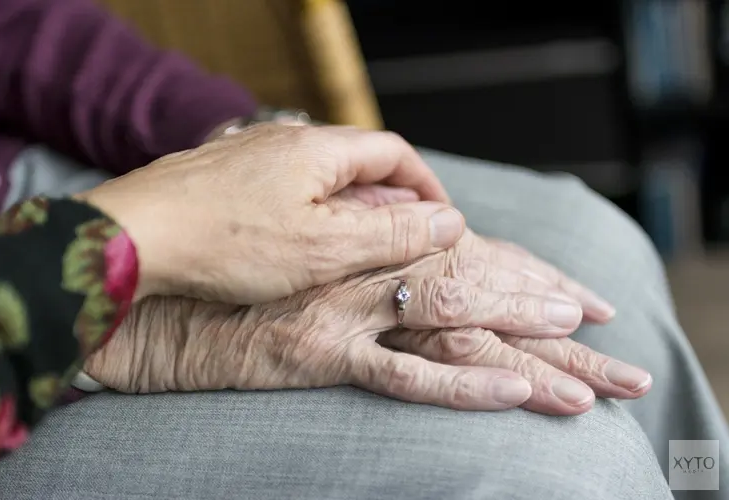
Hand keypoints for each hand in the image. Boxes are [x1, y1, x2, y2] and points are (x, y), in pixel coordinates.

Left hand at [76, 124, 459, 303]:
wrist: (131, 239)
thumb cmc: (224, 242)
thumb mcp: (324, 247)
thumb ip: (390, 233)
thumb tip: (448, 221)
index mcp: (318, 149)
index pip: (394, 153)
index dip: (425, 186)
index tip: (441, 220)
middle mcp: (285, 140)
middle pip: (358, 162)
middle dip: (389, 200)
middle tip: (401, 242)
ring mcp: (249, 154)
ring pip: (318, 176)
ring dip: (348, 207)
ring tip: (353, 248)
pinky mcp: (221, 176)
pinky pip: (281, 188)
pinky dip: (306, 212)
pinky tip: (294, 244)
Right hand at [85, 192, 647, 415]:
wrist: (170, 298)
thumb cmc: (241, 271)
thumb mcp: (309, 254)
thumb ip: (359, 249)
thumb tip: (406, 249)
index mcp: (370, 241)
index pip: (468, 254)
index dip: (525, 272)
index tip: (578, 294)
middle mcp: (367, 266)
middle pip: (475, 284)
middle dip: (544, 307)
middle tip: (601, 329)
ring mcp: (349, 309)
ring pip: (455, 320)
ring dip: (524, 344)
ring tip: (586, 377)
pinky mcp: (323, 352)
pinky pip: (403, 372)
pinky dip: (462, 382)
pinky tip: (513, 391)